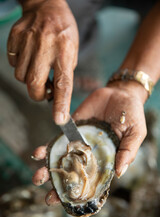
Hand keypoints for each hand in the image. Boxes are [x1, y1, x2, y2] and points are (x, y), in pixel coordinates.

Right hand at [7, 0, 78, 123]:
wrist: (47, 7)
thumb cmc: (64, 33)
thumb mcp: (72, 53)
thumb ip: (63, 74)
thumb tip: (53, 95)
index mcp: (65, 51)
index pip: (63, 83)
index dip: (60, 104)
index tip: (59, 120)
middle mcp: (45, 45)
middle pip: (34, 83)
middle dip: (37, 94)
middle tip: (44, 91)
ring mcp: (27, 40)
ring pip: (20, 76)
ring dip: (29, 79)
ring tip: (39, 69)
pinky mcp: (15, 37)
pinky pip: (13, 63)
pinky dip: (21, 66)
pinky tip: (30, 58)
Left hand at [32, 81, 146, 204]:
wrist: (120, 93)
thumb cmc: (131, 115)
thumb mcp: (135, 133)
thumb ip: (127, 152)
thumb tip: (119, 173)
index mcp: (105, 159)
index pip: (92, 179)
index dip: (80, 191)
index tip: (66, 202)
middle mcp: (90, 153)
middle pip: (73, 172)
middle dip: (59, 184)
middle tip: (47, 195)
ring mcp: (79, 141)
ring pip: (62, 158)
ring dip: (49, 168)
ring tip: (39, 177)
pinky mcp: (72, 129)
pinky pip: (59, 139)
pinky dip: (48, 147)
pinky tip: (39, 153)